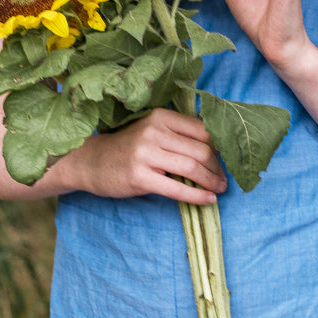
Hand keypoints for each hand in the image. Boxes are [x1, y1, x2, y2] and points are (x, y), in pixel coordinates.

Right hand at [64, 108, 226, 205]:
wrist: (91, 161)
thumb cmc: (128, 147)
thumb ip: (178, 134)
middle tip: (223, 180)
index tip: (225, 160)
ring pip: (192, 167)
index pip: (202, 130)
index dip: (219, 146)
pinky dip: (197, 196)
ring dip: (211, 181)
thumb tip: (216, 148)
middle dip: (218, 168)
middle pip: (201, 149)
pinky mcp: (139, 177)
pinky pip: (176, 188)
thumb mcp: (152, 131)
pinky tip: (208, 200)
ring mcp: (146, 154)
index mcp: (161, 116)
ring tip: (219, 190)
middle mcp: (154, 131)